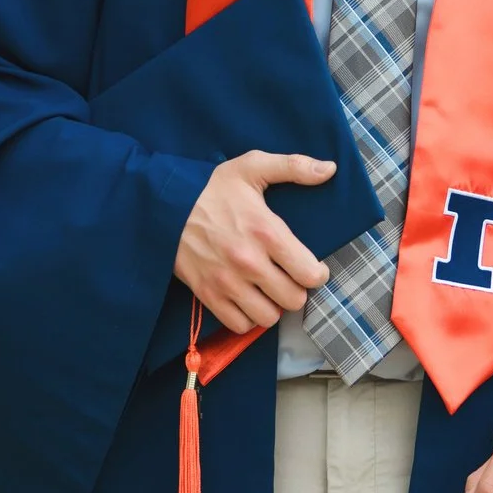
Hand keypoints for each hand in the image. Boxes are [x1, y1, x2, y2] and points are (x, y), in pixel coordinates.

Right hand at [174, 150, 334, 333]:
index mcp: (266, 231)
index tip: (312, 267)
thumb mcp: (252, 167)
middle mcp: (249, 262)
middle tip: (289, 278)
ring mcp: (227, 282)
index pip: (309, 273)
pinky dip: (247, 317)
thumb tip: (330, 169)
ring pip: (268, 318)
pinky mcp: (208, 295)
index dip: (317, 273)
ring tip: (269, 290)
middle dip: (296, 290)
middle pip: (293, 300)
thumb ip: (294, 167)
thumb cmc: (211, 187)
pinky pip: (240, 325)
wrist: (163, 205)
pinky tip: (248, 299)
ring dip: (273, 306)